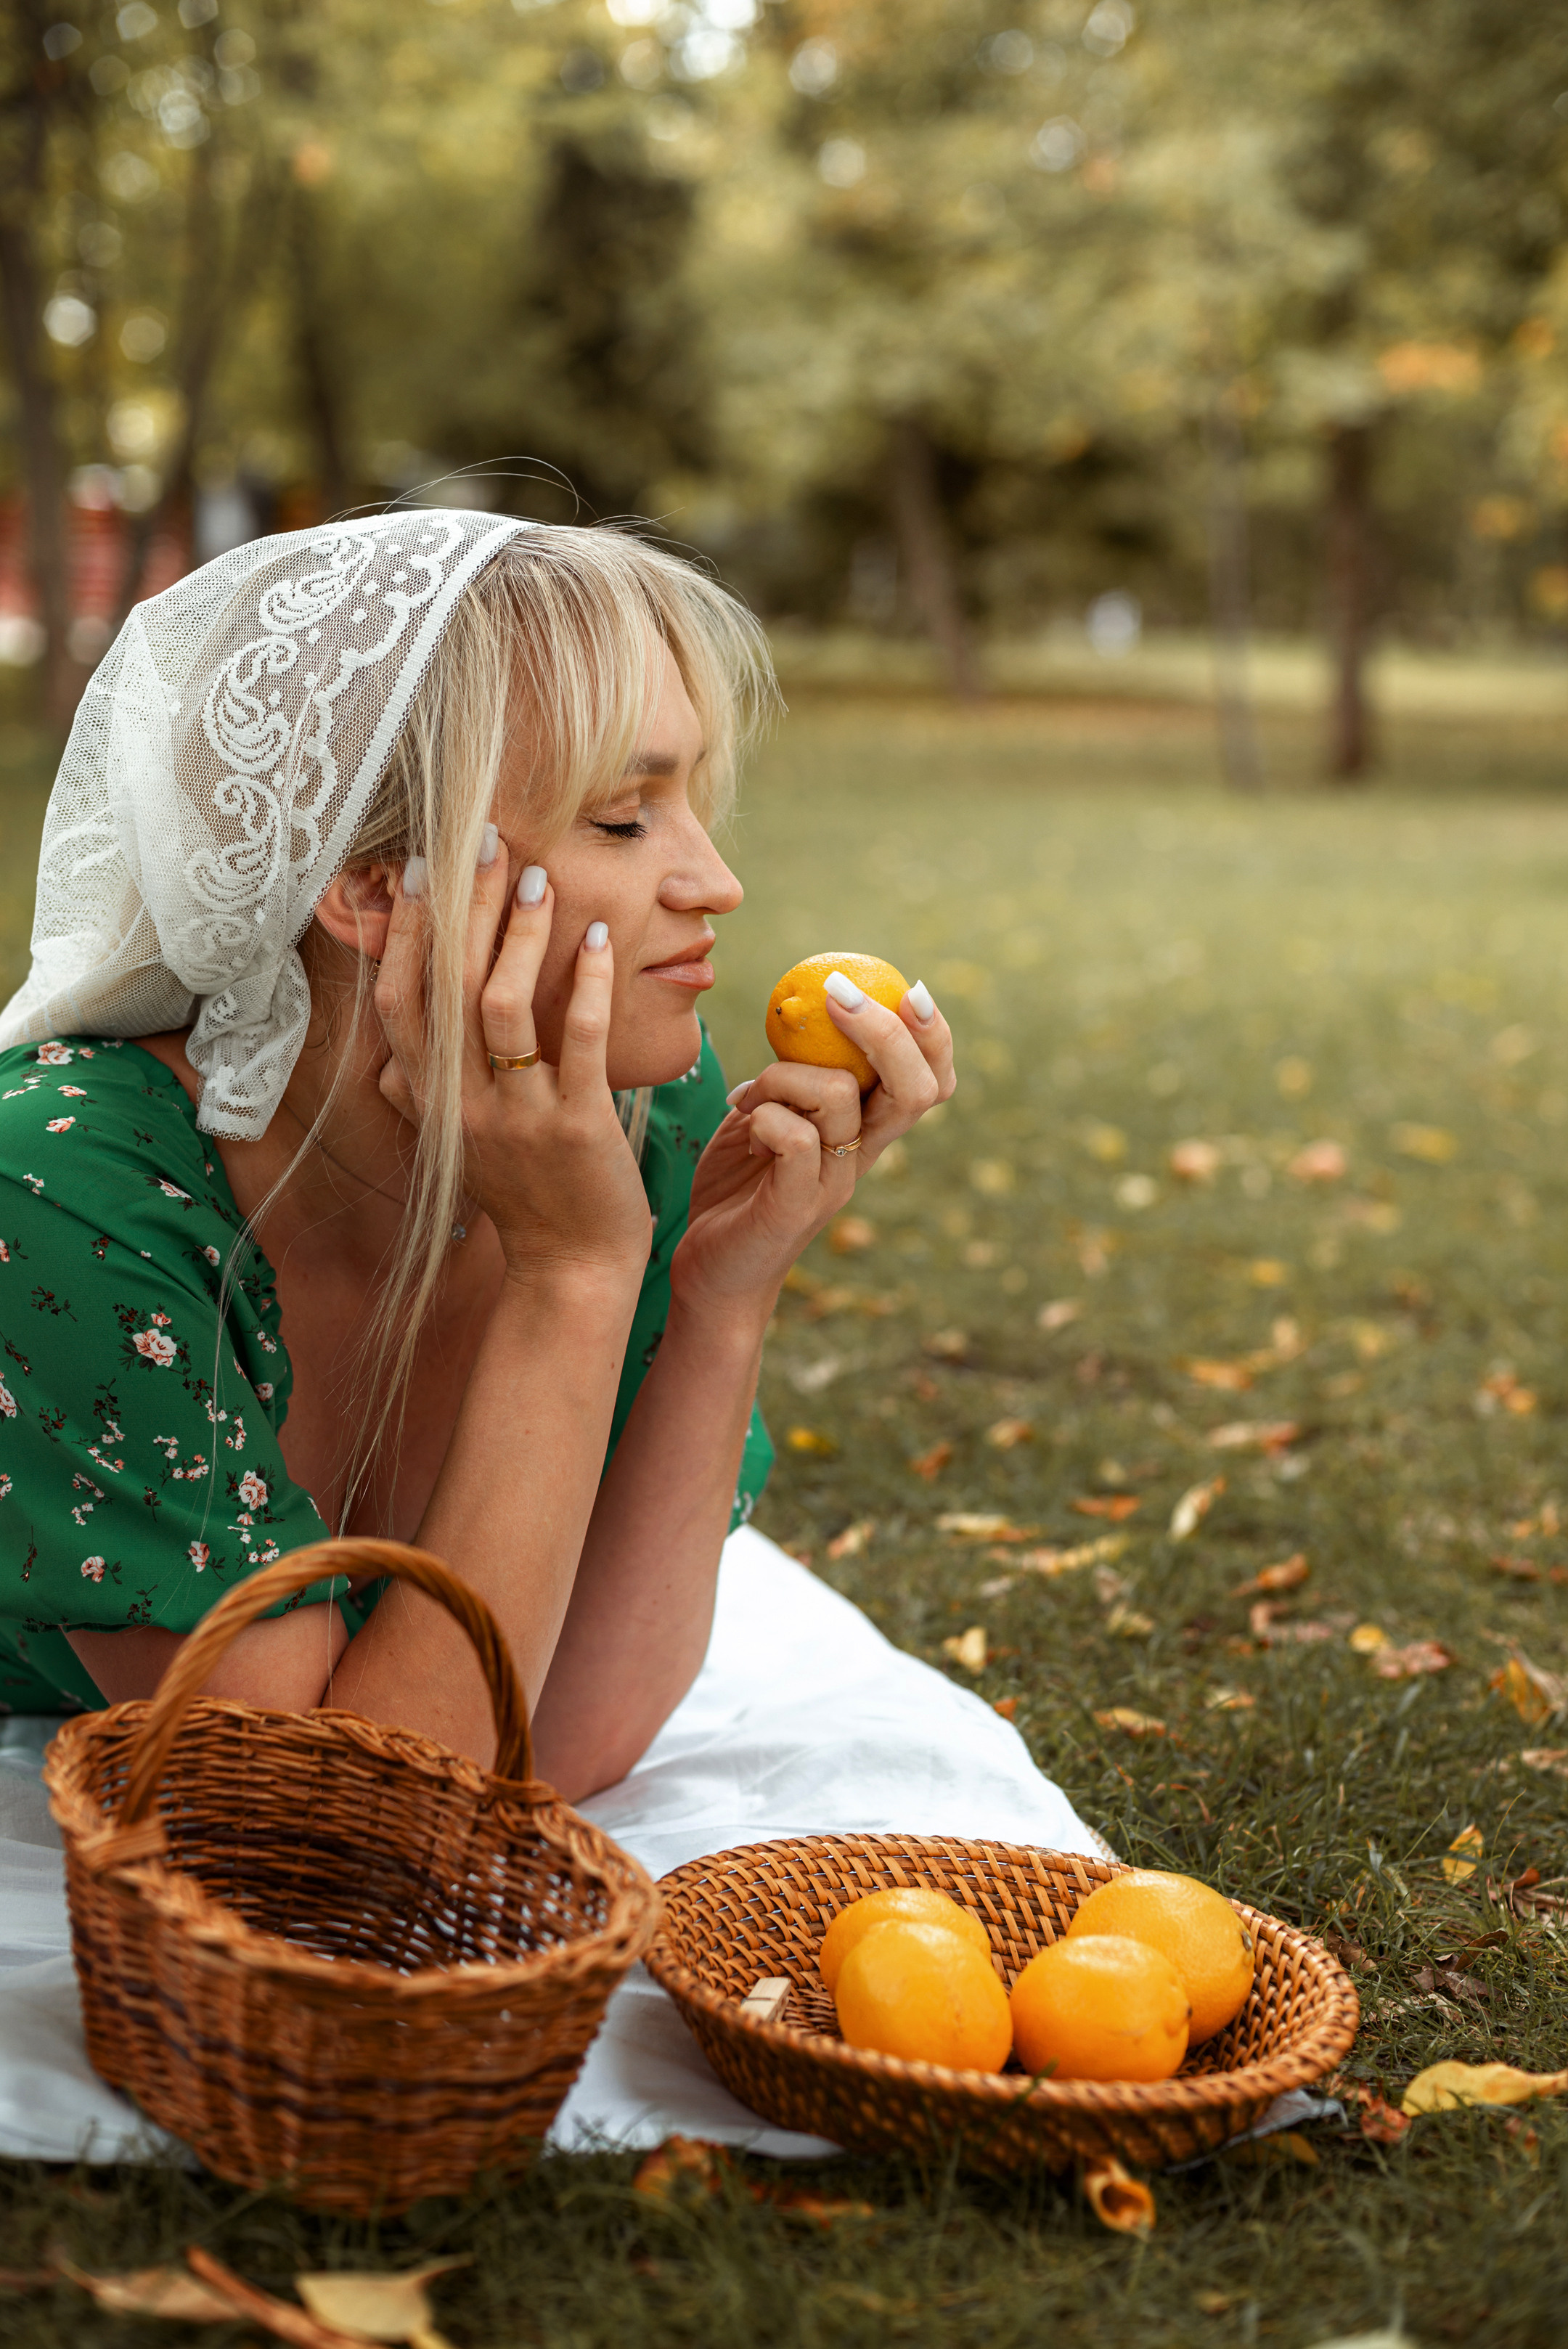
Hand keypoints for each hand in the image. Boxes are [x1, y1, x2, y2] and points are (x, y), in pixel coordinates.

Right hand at [375, 843, 652, 1288]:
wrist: (571, 1267)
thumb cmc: (521, 1193)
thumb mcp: (459, 1143)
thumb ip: (423, 1095)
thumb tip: (388, 1055)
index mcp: (434, 1103)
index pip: (398, 1003)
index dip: (402, 933)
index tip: (417, 868)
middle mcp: (464, 1107)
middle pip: (447, 989)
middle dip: (463, 908)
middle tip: (484, 843)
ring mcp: (519, 1117)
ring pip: (503, 1008)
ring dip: (519, 936)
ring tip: (538, 878)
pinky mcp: (579, 1126)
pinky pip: (580, 1042)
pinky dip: (587, 985)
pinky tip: (597, 937)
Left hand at [671, 977, 955, 1315]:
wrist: (711, 1270)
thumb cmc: (739, 1184)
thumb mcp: (768, 1113)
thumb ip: (793, 1072)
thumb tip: (799, 1006)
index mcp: (866, 1130)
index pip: (930, 1081)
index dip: (935, 1035)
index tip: (911, 988)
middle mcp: (863, 1156)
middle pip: (916, 1088)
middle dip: (885, 1031)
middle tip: (838, 995)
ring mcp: (834, 1183)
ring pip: (841, 1096)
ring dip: (785, 1073)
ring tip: (749, 1096)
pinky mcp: (797, 1207)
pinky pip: (796, 1138)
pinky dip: (765, 1113)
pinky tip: (743, 1122)